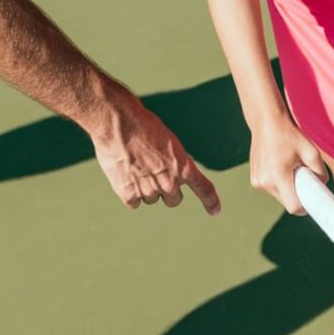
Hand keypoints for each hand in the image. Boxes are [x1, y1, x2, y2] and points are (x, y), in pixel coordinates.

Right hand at [91, 92, 220, 213]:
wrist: (118, 124)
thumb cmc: (144, 127)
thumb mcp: (169, 143)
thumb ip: (174, 163)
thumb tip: (172, 176)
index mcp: (184, 167)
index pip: (204, 189)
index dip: (210, 202)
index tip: (215, 211)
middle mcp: (170, 182)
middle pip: (173, 200)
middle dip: (166, 190)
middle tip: (153, 172)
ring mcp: (150, 190)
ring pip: (151, 199)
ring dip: (145, 189)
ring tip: (135, 166)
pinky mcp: (130, 195)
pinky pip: (134, 202)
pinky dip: (129, 192)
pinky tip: (124, 175)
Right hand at [249, 113, 326, 213]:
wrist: (266, 122)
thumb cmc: (289, 135)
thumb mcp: (311, 150)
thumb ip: (320, 171)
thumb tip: (323, 184)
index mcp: (279, 176)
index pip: (293, 207)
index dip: (305, 208)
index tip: (312, 202)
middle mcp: (265, 182)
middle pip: (286, 202)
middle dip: (297, 196)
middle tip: (305, 181)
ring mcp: (257, 181)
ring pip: (278, 196)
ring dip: (288, 190)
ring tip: (291, 170)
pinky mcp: (254, 179)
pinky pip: (271, 189)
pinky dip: (279, 184)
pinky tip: (281, 168)